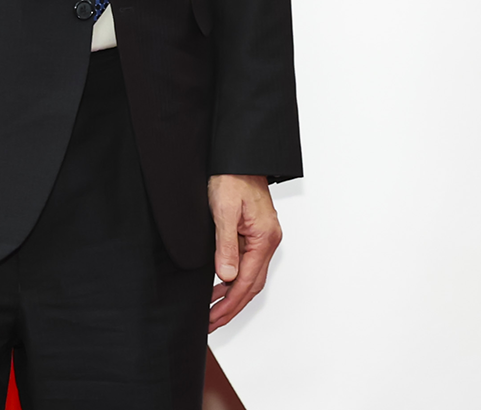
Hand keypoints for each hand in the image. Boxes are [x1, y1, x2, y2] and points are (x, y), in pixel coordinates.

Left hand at [208, 174, 280, 330]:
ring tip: (213, 311)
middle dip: (232, 307)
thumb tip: (228, 276)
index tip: (213, 319)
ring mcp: (265, 237)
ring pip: (252, 277)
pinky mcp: (257, 233)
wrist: (240, 158)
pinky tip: (221, 284)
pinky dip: (236, 280)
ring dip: (233, 296)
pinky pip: (249, 264)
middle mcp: (269, 240)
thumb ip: (226, 245)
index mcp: (264, 238)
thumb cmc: (233, 178)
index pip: (247, 281)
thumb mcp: (225, 211)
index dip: (229, 304)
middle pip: (253, 285)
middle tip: (211, 323)